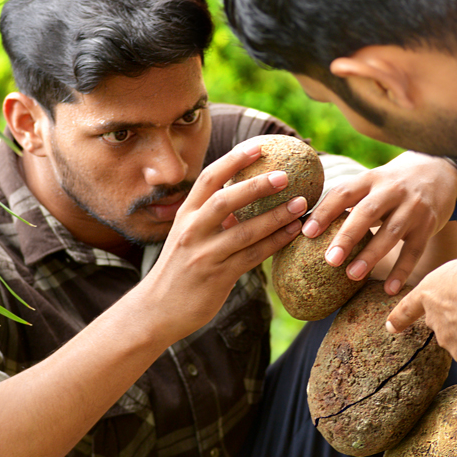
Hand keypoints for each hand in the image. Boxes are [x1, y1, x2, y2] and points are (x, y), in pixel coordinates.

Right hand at [140, 137, 304, 337]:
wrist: (156, 309)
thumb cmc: (177, 270)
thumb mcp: (187, 237)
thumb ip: (210, 219)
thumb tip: (244, 198)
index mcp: (184, 215)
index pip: (209, 178)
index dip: (234, 160)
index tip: (259, 146)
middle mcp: (192, 231)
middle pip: (226, 200)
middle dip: (257, 185)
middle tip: (286, 175)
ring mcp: (204, 254)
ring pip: (245, 231)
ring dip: (275, 216)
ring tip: (300, 204)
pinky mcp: (217, 276)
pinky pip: (252, 256)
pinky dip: (274, 242)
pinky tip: (292, 233)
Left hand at [301, 151, 456, 294]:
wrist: (439, 169)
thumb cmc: (390, 184)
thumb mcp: (370, 182)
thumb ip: (346, 200)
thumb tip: (303, 225)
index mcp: (370, 179)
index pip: (344, 192)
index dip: (324, 211)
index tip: (306, 232)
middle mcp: (392, 190)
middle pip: (367, 212)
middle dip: (347, 236)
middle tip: (329, 259)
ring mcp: (413, 207)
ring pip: (392, 232)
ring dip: (371, 255)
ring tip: (352, 275)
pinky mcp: (429, 223)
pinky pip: (415, 249)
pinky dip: (402, 270)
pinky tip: (389, 289)